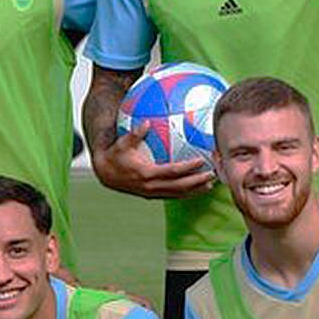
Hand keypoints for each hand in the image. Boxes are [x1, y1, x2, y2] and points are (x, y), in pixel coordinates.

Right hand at [92, 124, 216, 199]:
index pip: (172, 171)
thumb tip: (146, 122)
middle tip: (213, 174)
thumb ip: (135, 133)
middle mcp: (151, 187)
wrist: (105, 173)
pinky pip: (173, 196)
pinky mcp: (152, 196)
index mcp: (146, 174)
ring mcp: (152, 194)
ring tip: (211, 185)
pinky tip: (197, 188)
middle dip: (197, 182)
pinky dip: (186, 193)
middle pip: (179, 187)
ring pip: (178, 194)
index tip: (201, 161)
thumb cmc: (116, 154)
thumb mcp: (122, 143)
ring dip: (195, 190)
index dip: (188, 167)